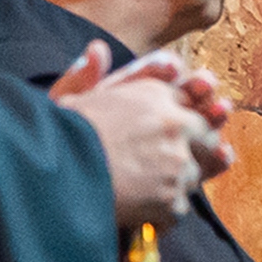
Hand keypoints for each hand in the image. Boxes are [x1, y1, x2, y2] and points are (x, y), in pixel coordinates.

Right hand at [52, 40, 228, 230]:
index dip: (182, 116)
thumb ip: (85, 74)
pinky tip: (142, 212)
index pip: (188, 99)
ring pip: (195, 173)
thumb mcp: (67, 98)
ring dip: (176, 183)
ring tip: (146, 190)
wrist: (55, 178)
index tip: (174, 132)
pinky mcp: (174, 197)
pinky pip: (181, 206)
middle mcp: (173, 123)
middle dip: (195, 149)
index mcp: (153, 93)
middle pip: (205, 135)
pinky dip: (163, 213)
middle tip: (170, 165)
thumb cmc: (56, 138)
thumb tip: (97, 49)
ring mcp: (178, 161)